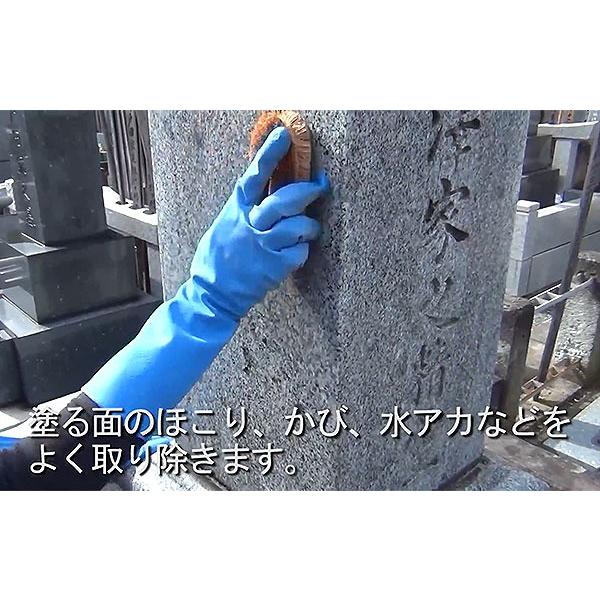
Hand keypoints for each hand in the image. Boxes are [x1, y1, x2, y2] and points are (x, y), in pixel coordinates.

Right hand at [83, 125, 328, 422]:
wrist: (212, 294)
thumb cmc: (219, 257)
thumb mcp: (226, 224)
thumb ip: (245, 207)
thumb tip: (266, 187)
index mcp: (237, 210)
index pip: (254, 175)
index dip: (270, 154)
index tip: (285, 134)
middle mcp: (251, 225)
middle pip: (286, 200)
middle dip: (308, 190)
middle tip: (320, 184)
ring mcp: (264, 246)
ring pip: (299, 226)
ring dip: (310, 227)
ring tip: (308, 230)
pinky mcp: (275, 267)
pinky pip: (301, 252)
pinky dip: (302, 251)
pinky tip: (294, 254)